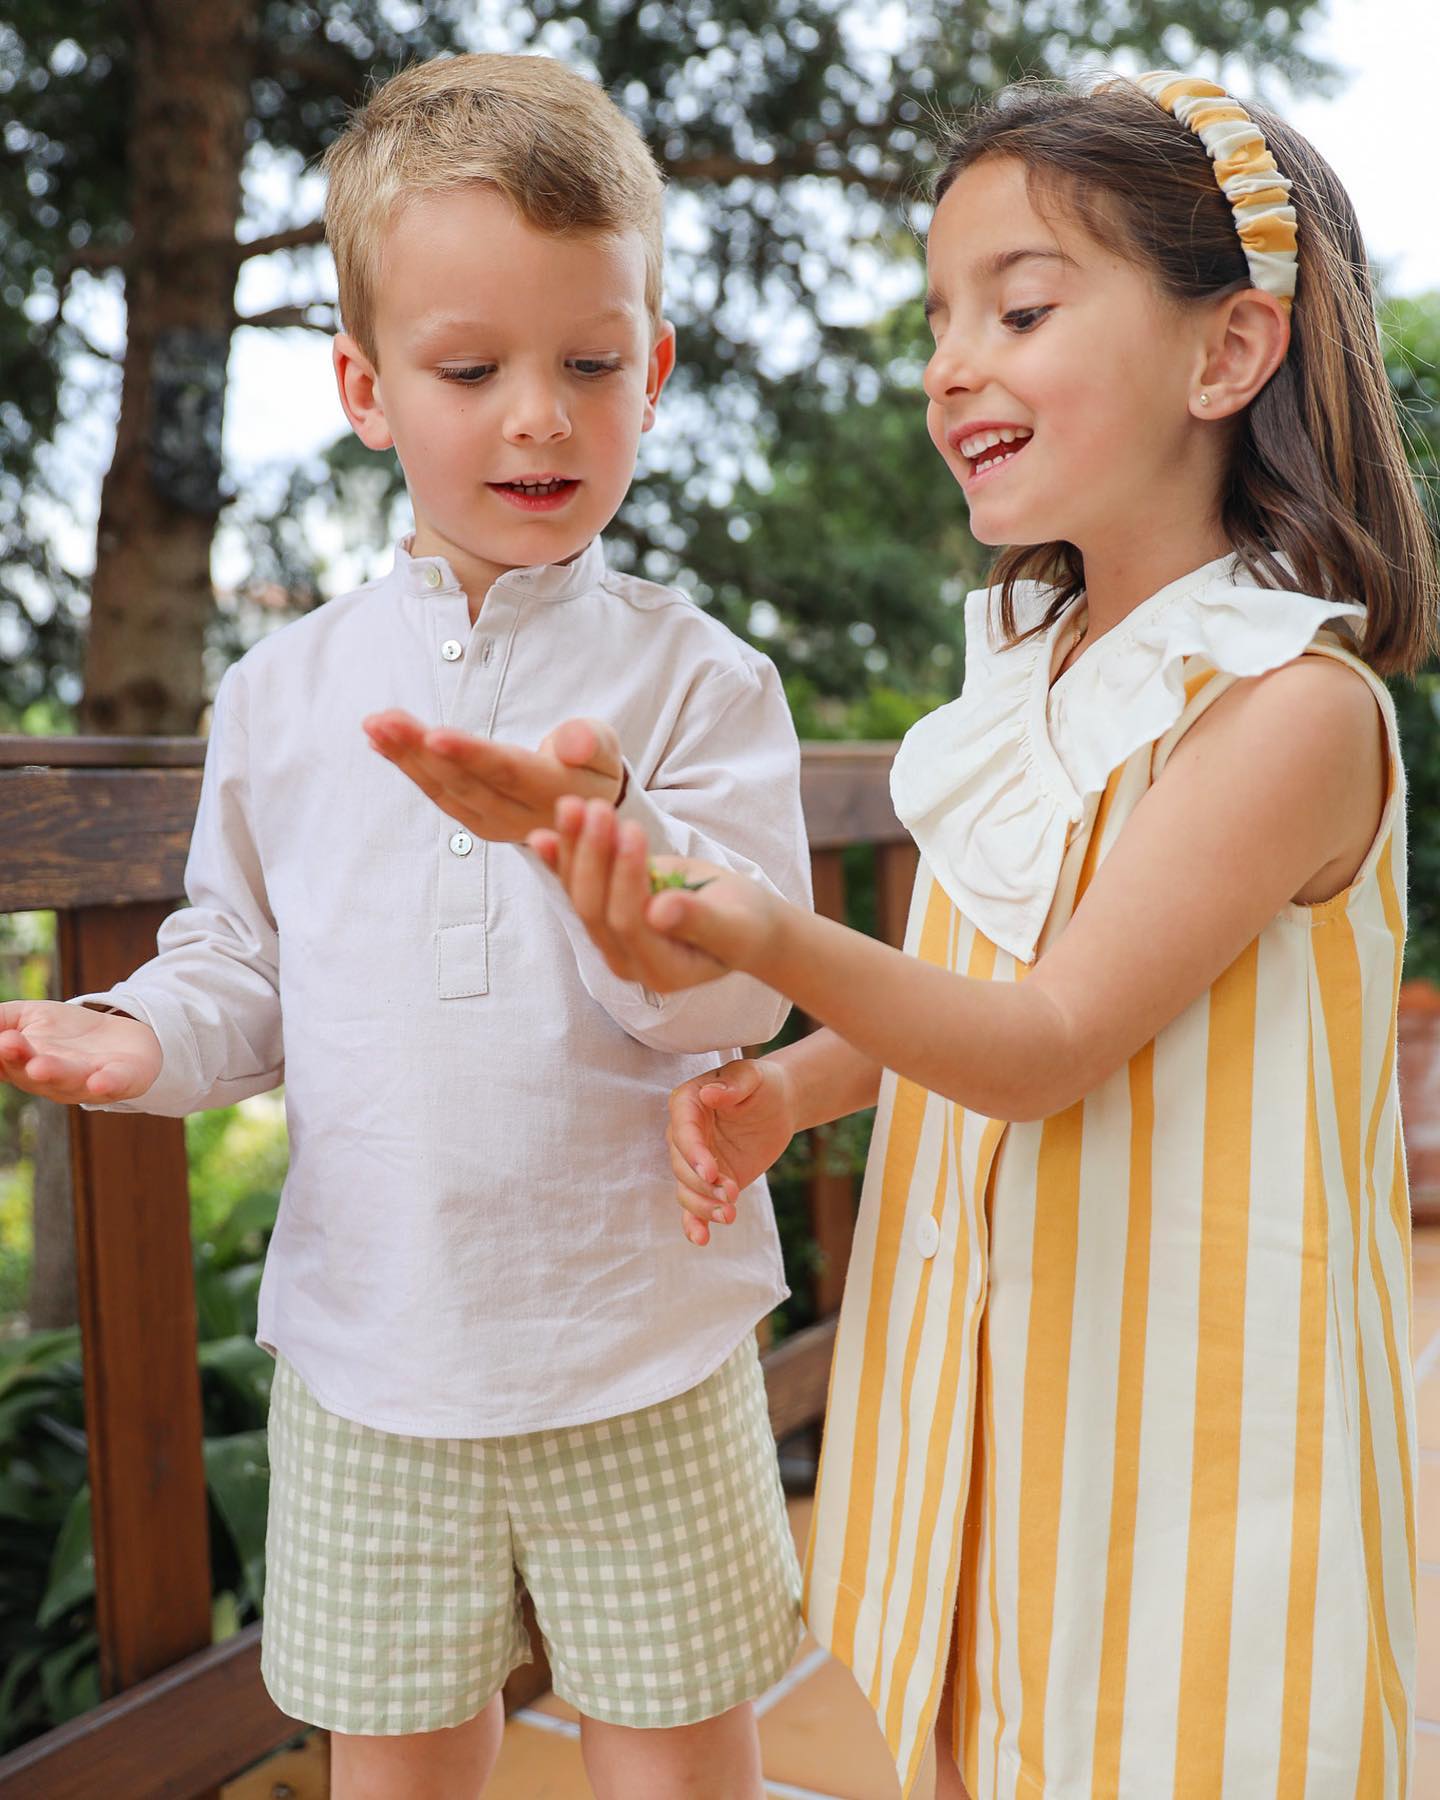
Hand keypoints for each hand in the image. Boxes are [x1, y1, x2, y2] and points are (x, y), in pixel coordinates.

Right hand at [0, 1001, 162, 1103]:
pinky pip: (113, 1085)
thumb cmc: (66, 1032)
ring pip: (67, 1079)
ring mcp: (85, 1082)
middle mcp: (50, 1080)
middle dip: (18, 1059)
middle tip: (6, 1045)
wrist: (123, 1037)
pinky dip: (106, 1084)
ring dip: (54, 1073)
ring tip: (40, 1065)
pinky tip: (99, 1080)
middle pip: (30, 1071)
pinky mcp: (121, 1079)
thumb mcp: (27, 1017)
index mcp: (22, 1065)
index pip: (2, 1061)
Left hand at [363, 710, 622, 841]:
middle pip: (465, 782)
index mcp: (554, 793)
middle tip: (384, 720)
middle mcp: (519, 817)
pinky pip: (439, 795)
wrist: (591, 816)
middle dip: (420, 750)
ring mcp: (494, 825)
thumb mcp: (606, 749)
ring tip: (375, 725)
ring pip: (445, 791)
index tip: (433, 734)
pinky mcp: (476, 823)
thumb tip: (571, 742)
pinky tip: (381, 743)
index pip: (507, 772)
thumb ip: (591, 742)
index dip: (470, 755)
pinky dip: (408, 768)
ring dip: (406, 758)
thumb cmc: (594, 767)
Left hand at [527, 796, 781, 991]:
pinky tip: (539, 837)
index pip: (630, 923)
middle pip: (595, 909)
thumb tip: (660, 910)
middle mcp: (627, 961)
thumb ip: (700, 921)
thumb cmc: (745, 922)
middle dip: (594, 855)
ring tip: (571, 805)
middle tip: (599, 808)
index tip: (633, 829)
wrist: (740, 923)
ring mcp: (611, 941)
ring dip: (572, 849)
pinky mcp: (602, 916)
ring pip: (579, 895)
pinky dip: (558, 861)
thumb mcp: (735, 923)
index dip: (627, 877)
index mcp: (662, 970)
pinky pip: (574, 888)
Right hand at [668, 1056, 797, 1245]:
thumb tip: (709, 1093)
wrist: (778, 1105)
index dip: (694, 1153)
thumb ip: (733, 1084)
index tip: (711, 1172)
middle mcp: (684, 1134)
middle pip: (681, 1165)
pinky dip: (694, 1223)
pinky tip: (701, 1239)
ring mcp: (694, 1162)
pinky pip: (693, 1206)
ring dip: (703, 1206)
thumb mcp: (752, 1075)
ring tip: (730, 1214)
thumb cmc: (762, 1084)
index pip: (683, 1131)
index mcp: (687, 1103)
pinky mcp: (707, 1183)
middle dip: (703, 1184)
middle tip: (731, 1193)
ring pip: (686, 1190)